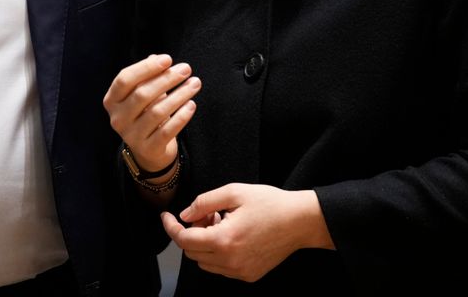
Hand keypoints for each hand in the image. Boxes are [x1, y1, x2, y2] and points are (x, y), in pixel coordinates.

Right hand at [103, 54, 200, 171]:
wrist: (149, 149)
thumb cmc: (146, 113)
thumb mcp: (142, 93)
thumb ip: (148, 76)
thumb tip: (158, 58)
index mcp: (111, 100)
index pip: (125, 79)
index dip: (146, 68)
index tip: (168, 59)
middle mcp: (117, 118)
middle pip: (142, 94)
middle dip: (167, 79)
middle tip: (186, 69)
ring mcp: (131, 135)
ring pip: (157, 112)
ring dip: (179, 95)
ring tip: (194, 84)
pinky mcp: (148, 148)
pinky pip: (167, 130)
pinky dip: (181, 117)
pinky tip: (192, 104)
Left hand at [161, 184, 333, 281]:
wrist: (301, 222)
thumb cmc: (270, 203)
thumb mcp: (234, 192)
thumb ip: (204, 202)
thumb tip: (185, 214)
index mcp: (224, 239)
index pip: (184, 239)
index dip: (171, 226)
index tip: (166, 216)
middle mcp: (230, 261)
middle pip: (191, 252)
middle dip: (190, 231)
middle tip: (206, 213)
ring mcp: (240, 271)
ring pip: (204, 262)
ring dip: (203, 243)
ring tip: (220, 221)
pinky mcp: (249, 275)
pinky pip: (221, 267)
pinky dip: (217, 252)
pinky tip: (230, 233)